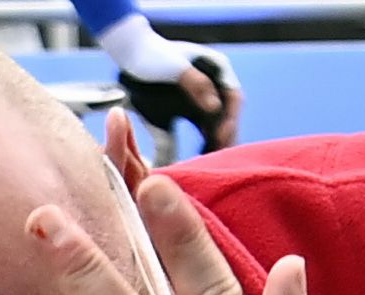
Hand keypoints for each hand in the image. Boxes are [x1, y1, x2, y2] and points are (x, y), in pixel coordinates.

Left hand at [98, 17, 240, 149]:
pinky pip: (203, 133)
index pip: (233, 97)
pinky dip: (202, 147)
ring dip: (215, 147)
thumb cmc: (152, 56)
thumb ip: (195, 83)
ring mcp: (205, 100)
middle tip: (217, 162)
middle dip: (225, 139)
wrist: (131, 57)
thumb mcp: (173, 67)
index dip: (230, 118)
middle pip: (227, 117)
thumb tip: (215, 107)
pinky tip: (197, 163)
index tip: (219, 138)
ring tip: (208, 167)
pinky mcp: (192, 113)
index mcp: (216, 69)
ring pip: (217, 128)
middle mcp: (215, 86)